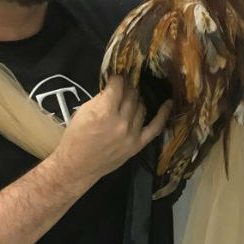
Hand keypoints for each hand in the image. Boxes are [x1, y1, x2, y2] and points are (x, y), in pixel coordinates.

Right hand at [54, 75, 171, 184]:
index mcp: (104, 112)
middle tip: (123, 86)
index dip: (117, 79)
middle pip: (131, 95)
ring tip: (132, 97)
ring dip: (137, 99)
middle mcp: (121, 122)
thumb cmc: (75, 138)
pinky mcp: (138, 145)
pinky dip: (163, 115)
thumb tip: (114, 87)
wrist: (77, 166)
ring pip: (141, 107)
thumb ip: (100, 99)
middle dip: (127, 87)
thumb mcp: (83, 112)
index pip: (118, 85)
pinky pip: (155, 128)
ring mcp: (131, 134)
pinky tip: (168, 103)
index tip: (116, 78)